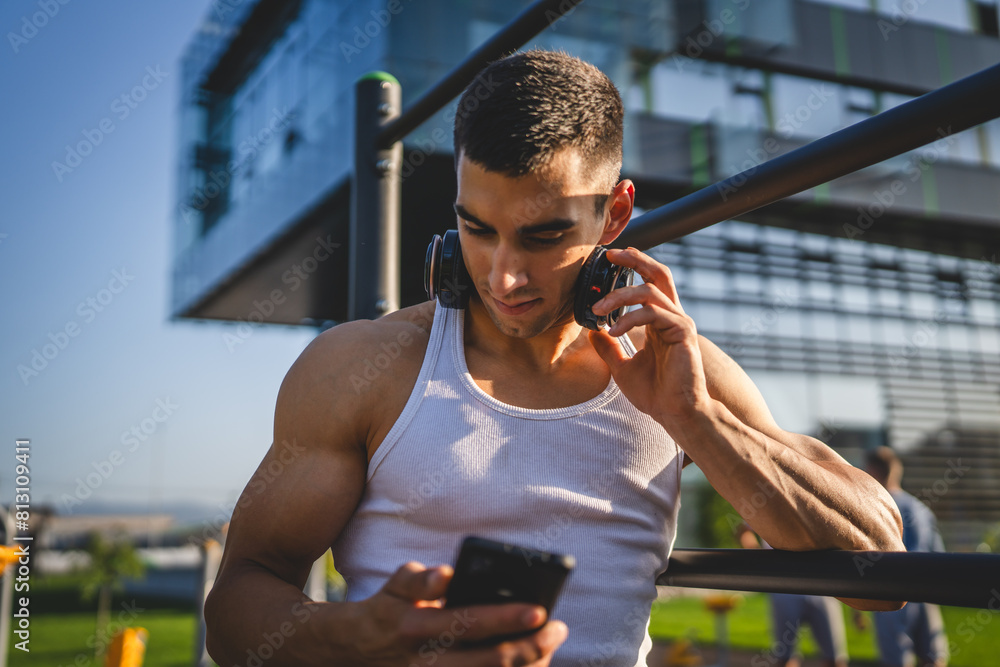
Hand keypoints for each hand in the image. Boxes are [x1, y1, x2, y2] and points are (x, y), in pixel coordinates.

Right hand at [352, 561, 567, 665]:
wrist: (359, 652)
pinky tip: (531, 664)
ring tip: (549, 646)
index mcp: (417, 626)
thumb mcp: (396, 585)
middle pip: (490, 661)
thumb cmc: (389, 608)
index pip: (469, 622)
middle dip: (531, 646)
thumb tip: (447, 574)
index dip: (507, 618)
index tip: (540, 610)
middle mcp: (427, 662)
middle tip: (559, 629)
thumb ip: (419, 578)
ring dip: (527, 666)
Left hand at [588, 247, 710, 428]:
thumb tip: (593, 332)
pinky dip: (630, 318)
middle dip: (636, 259)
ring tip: (597, 309)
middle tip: (611, 255)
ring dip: (620, 296)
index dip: (634, 266)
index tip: (612, 259)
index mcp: (661, 321)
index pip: (649, 283)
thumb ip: (609, 348)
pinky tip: (613, 330)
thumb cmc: (655, 393)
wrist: (675, 414)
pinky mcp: (682, 332)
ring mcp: (679, 323)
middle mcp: (672, 317)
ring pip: (650, 292)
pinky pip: (653, 313)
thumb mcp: (621, 368)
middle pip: (659, 274)